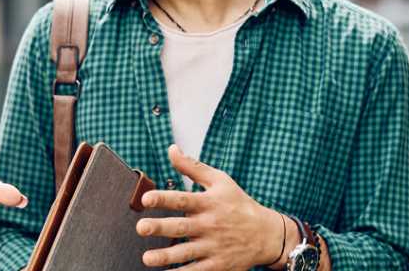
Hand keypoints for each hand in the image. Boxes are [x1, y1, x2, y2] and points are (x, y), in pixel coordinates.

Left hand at [136, 145, 293, 269]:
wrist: (267, 234)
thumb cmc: (239, 204)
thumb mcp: (220, 181)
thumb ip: (192, 167)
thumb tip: (171, 149)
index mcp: (209, 203)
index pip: (183, 199)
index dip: (164, 198)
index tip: (146, 198)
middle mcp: (210, 225)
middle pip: (182, 227)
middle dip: (160, 228)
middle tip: (141, 228)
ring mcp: (214, 246)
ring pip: (186, 253)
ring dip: (165, 256)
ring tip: (147, 258)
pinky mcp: (217, 265)